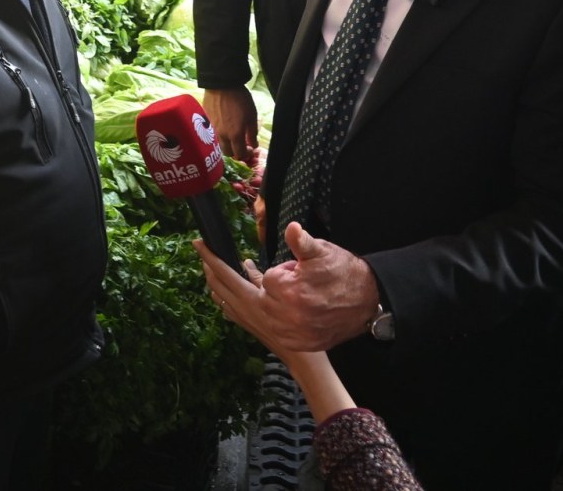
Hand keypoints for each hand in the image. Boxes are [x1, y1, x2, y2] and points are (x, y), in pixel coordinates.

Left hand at [196, 238, 360, 421]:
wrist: (301, 359)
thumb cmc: (298, 322)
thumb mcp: (282, 294)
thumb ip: (260, 279)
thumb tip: (245, 264)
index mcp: (248, 298)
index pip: (222, 272)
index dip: (208, 256)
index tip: (197, 242)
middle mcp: (240, 308)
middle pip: (215, 283)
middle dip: (207, 265)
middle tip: (204, 250)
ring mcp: (241, 318)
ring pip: (218, 295)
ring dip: (213, 279)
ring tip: (213, 266)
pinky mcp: (245, 325)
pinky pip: (226, 307)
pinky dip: (222, 295)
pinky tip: (225, 292)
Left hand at [197, 222, 376, 350]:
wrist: (363, 312)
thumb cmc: (344, 282)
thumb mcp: (325, 257)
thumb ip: (303, 243)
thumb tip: (291, 229)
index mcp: (280, 296)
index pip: (250, 275)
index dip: (249, 262)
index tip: (232, 251)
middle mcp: (271, 315)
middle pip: (230, 289)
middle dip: (212, 267)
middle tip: (199, 248)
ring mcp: (272, 328)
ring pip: (234, 305)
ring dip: (219, 287)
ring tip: (207, 270)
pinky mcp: (277, 334)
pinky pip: (243, 318)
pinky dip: (230, 304)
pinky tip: (224, 300)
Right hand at [203, 87, 259, 163]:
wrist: (221, 84)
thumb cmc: (240, 99)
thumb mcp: (252, 115)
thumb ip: (252, 133)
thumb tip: (254, 145)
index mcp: (235, 135)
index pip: (240, 154)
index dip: (246, 155)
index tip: (250, 148)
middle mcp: (222, 135)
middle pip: (227, 152)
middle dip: (235, 152)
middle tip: (242, 143)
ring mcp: (213, 129)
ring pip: (220, 143)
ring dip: (228, 143)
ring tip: (233, 133)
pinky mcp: (207, 121)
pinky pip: (214, 132)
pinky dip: (221, 132)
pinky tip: (225, 122)